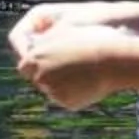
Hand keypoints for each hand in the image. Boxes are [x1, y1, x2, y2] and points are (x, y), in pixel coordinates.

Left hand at [7, 5, 122, 109]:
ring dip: (62, 83)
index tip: (45, 61)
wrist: (112, 59)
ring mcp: (53, 92)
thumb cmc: (88, 40)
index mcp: (34, 59)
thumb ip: (44, 43)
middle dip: (48, 75)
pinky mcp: (67, 103)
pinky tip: (88, 81)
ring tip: (82, 70)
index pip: (25, 67)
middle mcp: (41, 77)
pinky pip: (66, 98)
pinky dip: (73, 92)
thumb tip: (33, 47)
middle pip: (39, 79)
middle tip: (65, 67)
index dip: (35, 64)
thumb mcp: (62, 35)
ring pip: (53, 89)